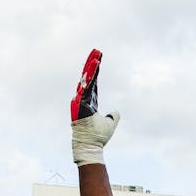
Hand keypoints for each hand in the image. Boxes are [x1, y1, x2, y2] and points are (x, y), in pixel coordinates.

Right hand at [71, 48, 118, 165]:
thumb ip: (113, 117)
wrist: (91, 144)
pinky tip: (94, 66)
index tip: (98, 59)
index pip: (94, 82)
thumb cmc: (99, 136)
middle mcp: (84, 98)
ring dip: (91, 67)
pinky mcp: (80, 102)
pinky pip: (86, 86)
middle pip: (89, 77)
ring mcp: (81, 99)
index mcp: (90, 101)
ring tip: (96, 56)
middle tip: (97, 51)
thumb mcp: (110, 124)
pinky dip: (90, 76)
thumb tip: (115, 112)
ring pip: (87, 79)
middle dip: (92, 64)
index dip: (96, 71)